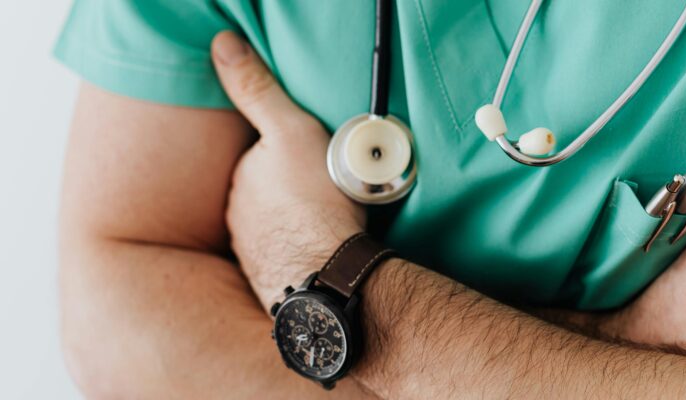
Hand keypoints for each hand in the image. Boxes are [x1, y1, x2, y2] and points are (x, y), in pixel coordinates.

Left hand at [211, 31, 364, 309]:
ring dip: (293, 221)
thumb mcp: (290, 131)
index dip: (288, 154)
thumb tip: (222, 45)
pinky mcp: (270, 279)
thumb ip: (256, 89)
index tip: (314, 159)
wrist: (327, 274)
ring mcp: (252, 250)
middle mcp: (237, 215)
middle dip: (288, 189)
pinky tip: (320, 250)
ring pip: (273, 225)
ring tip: (327, 221)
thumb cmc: (315, 200)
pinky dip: (299, 250)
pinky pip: (285, 255)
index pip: (259, 158)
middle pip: (264, 192)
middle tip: (325, 189)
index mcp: (240, 178)